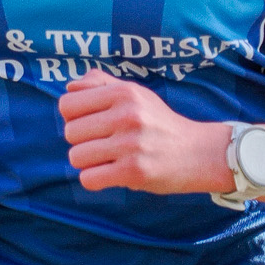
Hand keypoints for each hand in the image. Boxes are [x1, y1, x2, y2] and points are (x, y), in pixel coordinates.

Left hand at [58, 68, 231, 194]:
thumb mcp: (136, 94)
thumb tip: (69, 88)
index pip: (68, 104)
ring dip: (88, 162)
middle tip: (105, 144)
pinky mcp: (133, 171)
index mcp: (124, 92)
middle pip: (70, 132)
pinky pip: (88, 179)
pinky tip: (111, 173)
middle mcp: (127, 115)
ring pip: (76, 157)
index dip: (74, 117)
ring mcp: (131, 144)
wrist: (197, 152)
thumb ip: (101, 84)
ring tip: (109, 158)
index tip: (91, 124)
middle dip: (82, 141)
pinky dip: (95, 179)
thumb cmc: (159, 122)